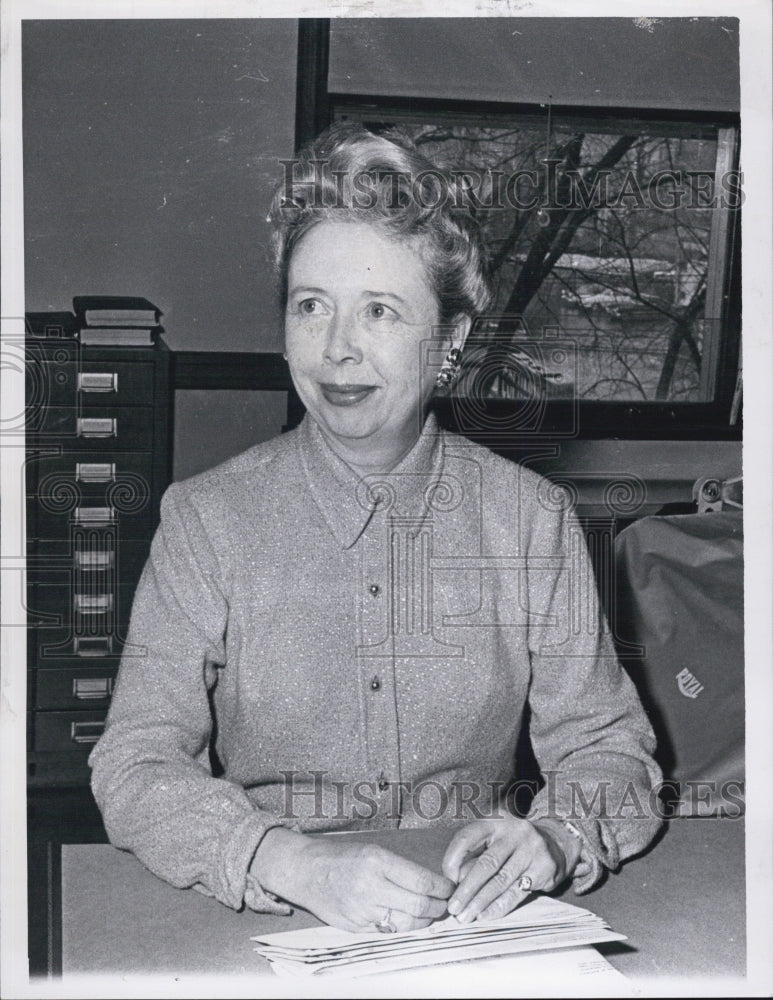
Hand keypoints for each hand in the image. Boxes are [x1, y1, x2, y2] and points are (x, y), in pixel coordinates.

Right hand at [253, 828, 454, 932]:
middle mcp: (371, 887)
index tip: (449, 888)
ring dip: (424, 921)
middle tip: (445, 904)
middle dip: (438, 908)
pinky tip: (409, 922)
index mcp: (377, 862)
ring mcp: (363, 911)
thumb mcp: (372, 851)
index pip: (421, 881)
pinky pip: (388, 932)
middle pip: (418, 906)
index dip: (442, 888)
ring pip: (406, 924)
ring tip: (430, 914)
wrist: (306, 871)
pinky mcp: (356, 927)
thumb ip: (399, 868)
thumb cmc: (340, 857)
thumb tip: (430, 885)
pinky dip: (403, 929)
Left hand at [441, 816, 580, 922]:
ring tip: (466, 917)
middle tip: (453, 908)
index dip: (453, 859)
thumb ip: (474, 857)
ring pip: (500, 881)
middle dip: (466, 889)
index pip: (467, 837)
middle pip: (485, 863)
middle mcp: (513, 831)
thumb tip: (455, 883)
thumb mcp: (493, 841)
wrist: (556, 843)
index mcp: (494, 820)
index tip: (447, 881)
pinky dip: (498, 907)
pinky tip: (486, 915)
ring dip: (480, 902)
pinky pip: (516, 892)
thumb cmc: (513, 845)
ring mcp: (531, 849)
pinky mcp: (543, 868)